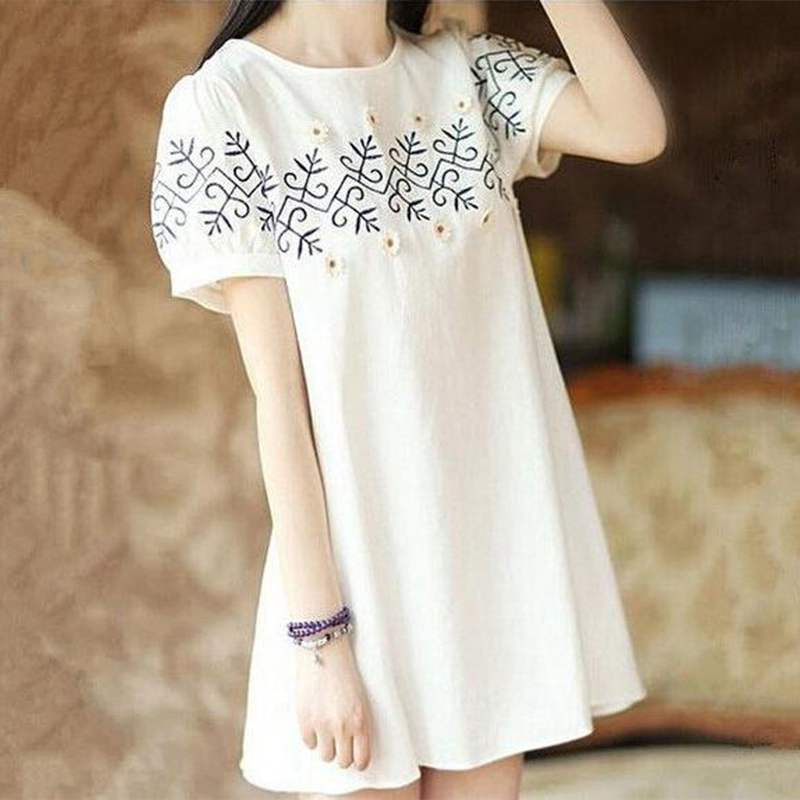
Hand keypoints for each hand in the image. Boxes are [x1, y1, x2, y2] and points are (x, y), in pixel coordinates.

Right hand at [294, 632, 372, 769]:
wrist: (324, 652)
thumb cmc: (346, 673)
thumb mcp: (360, 699)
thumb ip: (357, 724)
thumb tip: (352, 748)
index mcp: (361, 722)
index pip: (362, 759)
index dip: (358, 761)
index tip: (356, 758)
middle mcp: (342, 728)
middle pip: (343, 762)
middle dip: (342, 754)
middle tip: (340, 743)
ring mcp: (322, 725)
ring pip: (325, 756)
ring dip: (326, 746)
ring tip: (326, 731)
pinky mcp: (305, 721)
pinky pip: (309, 744)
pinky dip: (312, 736)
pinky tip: (315, 721)